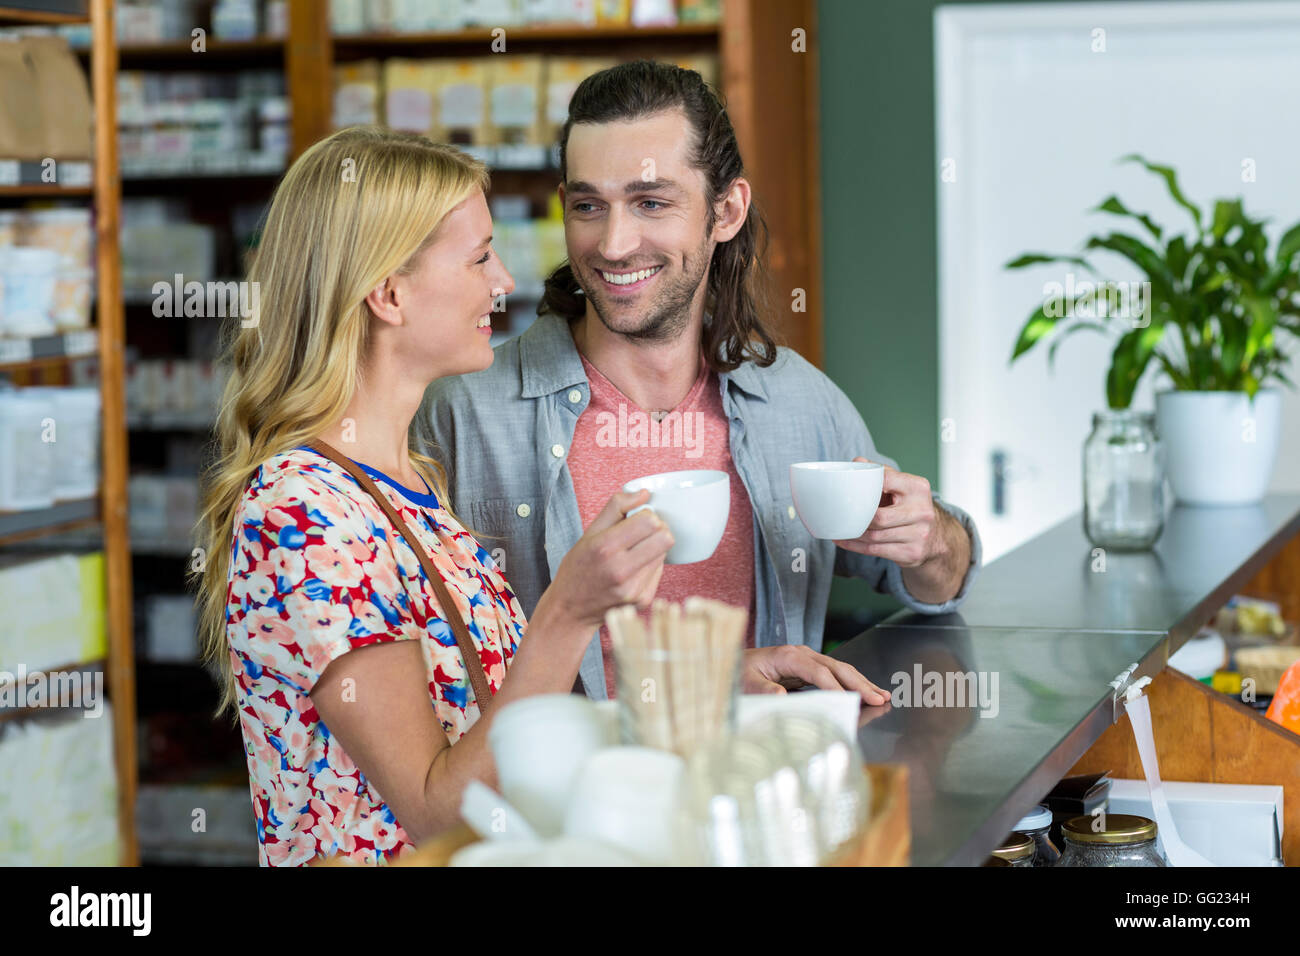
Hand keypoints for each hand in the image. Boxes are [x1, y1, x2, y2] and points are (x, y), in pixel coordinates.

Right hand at [548, 489, 672, 628]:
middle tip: (642, 533)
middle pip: (665, 537)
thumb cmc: (578, 568)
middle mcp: (621, 570)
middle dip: (657, 530)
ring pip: (665, 554)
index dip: (646, 515)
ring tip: (633, 553)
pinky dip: (650, 566)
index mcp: (605, 548)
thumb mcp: (589, 533)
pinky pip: (660, 571)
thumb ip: (616, 507)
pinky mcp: (642, 600)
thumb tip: (644, 493)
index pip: (649, 521)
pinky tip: (633, 570)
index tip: (637, 519)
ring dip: (654, 548)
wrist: (570, 610)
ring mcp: (633, 589)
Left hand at [741, 646, 889, 704]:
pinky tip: (866, 691)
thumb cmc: (739, 674)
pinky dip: (852, 682)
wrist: (733, 663)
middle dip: (859, 683)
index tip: (850, 701)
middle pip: (836, 667)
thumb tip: (780, 696)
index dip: (836, 687)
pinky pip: (835, 674)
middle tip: (879, 698)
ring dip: (862, 682)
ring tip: (882, 695)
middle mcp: (801, 653)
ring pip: (840, 669)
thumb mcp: (745, 684)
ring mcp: (807, 659)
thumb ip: (762, 690)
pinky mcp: (809, 667)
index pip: (819, 672)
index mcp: (788, 656)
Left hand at [833, 456, 944, 567]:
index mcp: (918, 488)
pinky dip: (855, 546)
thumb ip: (881, 473)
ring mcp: (919, 534)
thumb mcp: (902, 486)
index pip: (886, 480)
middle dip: (858, 518)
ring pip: (875, 536)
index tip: (849, 488)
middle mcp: (922, 511)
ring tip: (839, 528)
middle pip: (879, 517)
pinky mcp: (912, 552)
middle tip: (840, 515)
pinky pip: (876, 550)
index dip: (866, 484)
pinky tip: (844, 541)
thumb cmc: (910, 506)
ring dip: (853, 533)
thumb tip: (857, 462)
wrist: (936, 537)